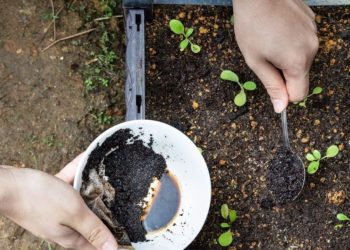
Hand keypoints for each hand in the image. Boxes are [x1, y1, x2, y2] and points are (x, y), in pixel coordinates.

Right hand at [0, 156, 117, 249]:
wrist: (6, 184)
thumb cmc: (40, 199)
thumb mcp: (73, 213)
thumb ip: (93, 229)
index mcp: (70, 235)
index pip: (96, 242)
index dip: (110, 235)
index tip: (126, 224)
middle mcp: (63, 226)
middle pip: (89, 219)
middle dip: (103, 207)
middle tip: (117, 195)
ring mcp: (54, 211)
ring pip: (79, 199)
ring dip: (90, 187)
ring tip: (102, 174)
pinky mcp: (48, 197)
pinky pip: (68, 185)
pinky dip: (75, 176)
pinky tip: (83, 162)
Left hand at [233, 0, 318, 111]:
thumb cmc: (251, 26)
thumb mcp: (256, 61)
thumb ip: (271, 85)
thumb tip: (281, 108)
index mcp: (297, 62)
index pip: (299, 94)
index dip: (284, 93)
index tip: (272, 82)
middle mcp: (312, 48)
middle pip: (300, 75)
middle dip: (283, 71)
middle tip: (266, 55)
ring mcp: (314, 33)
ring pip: (301, 57)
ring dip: (287, 55)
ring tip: (270, 39)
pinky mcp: (312, 21)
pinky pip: (303, 41)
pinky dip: (291, 40)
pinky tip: (278, 28)